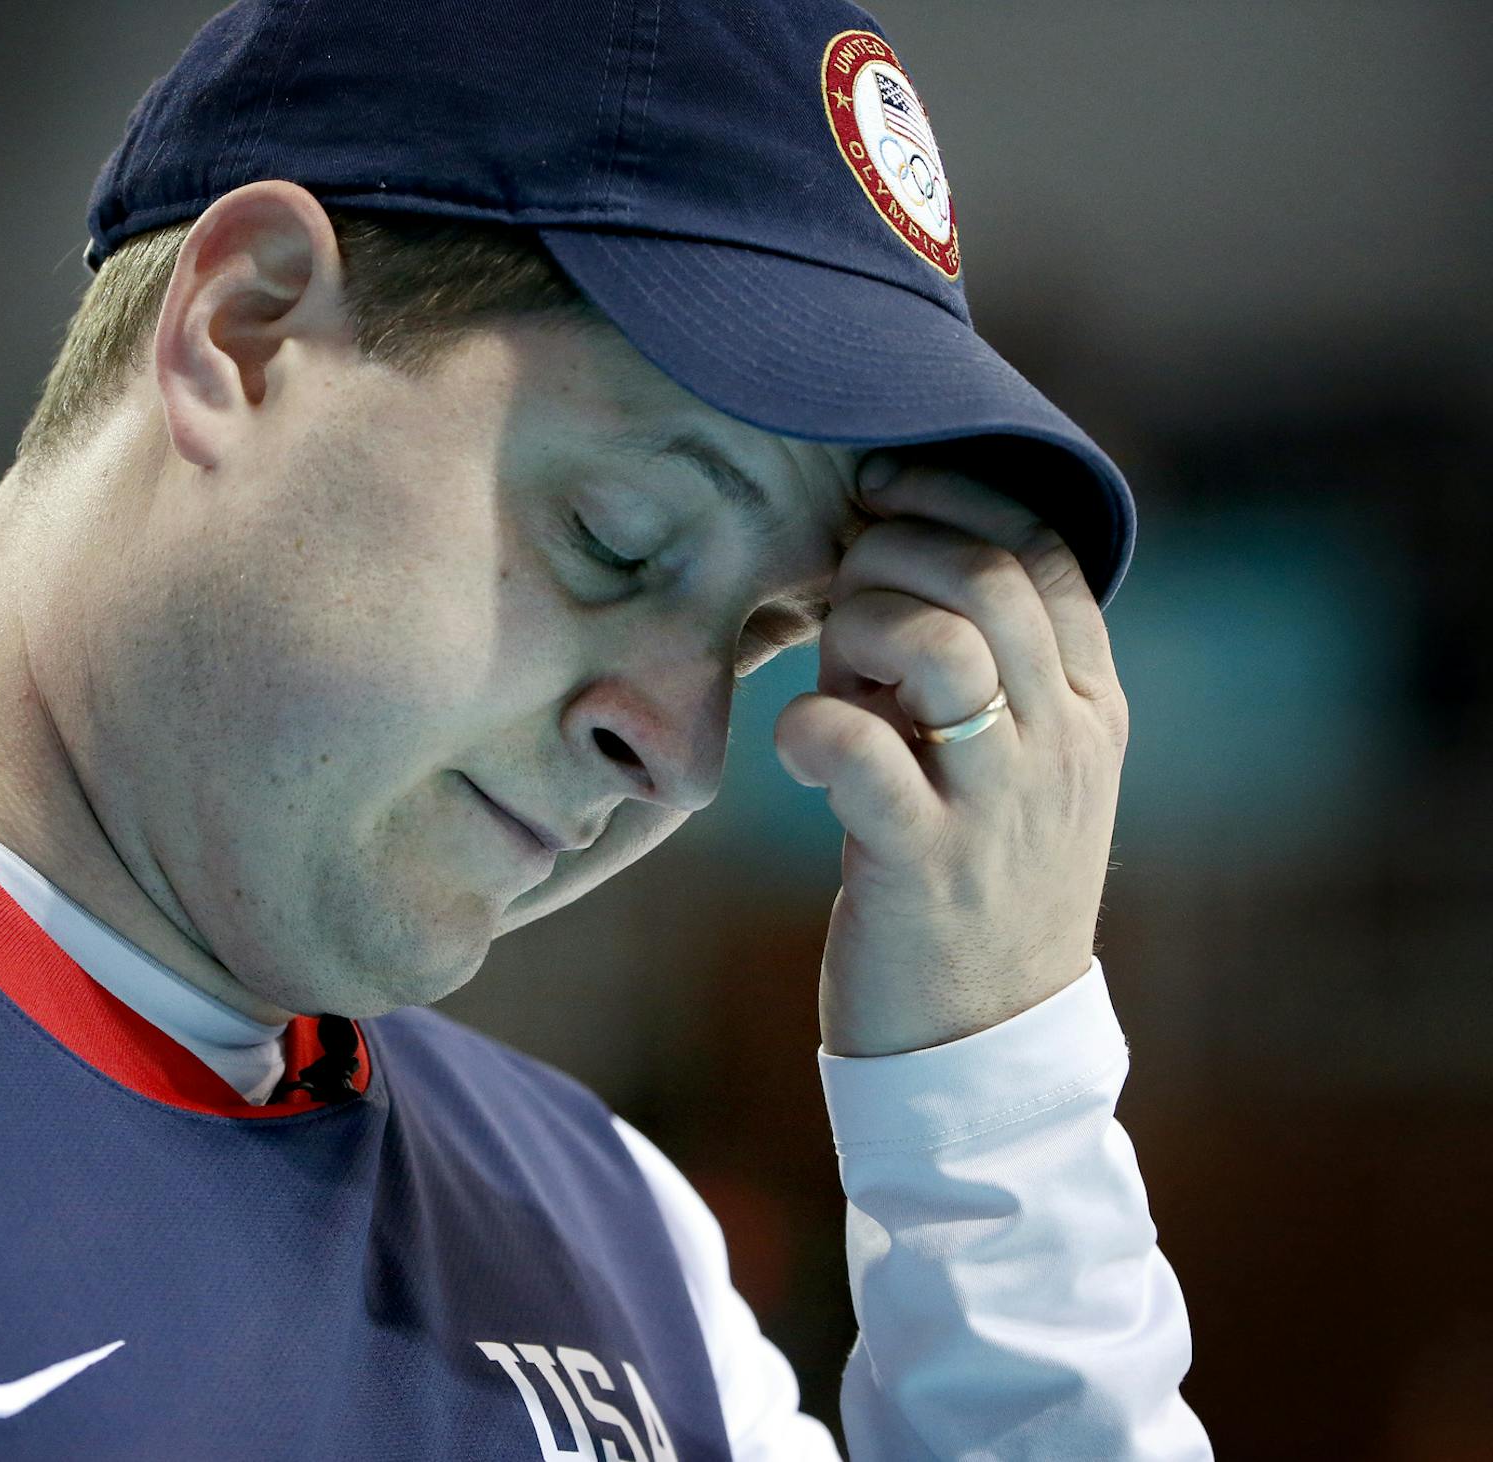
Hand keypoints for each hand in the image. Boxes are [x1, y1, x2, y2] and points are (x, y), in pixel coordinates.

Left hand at [771, 456, 1130, 1055]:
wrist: (983, 1051)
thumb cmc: (969, 886)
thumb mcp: (1008, 765)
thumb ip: (977, 669)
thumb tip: (887, 560)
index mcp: (1089, 707)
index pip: (1045, 546)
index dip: (955, 492)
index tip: (879, 485)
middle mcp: (1060, 745)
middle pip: (988, 577)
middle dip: (892, 551)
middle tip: (839, 591)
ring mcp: (1000, 806)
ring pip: (941, 648)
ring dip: (857, 632)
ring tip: (828, 678)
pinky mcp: (923, 867)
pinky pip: (862, 754)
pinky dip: (809, 727)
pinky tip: (798, 752)